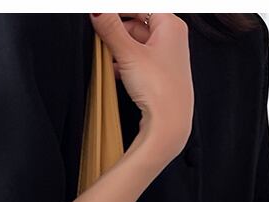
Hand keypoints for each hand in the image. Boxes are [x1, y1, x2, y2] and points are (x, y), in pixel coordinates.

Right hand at [89, 13, 193, 161]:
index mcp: (170, 25)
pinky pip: (138, 60)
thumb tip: (97, 10)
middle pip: (138, 22)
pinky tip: (112, 69)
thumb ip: (111, 29)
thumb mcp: (129, 54)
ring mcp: (166, 57)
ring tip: (103, 52)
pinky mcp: (159, 75)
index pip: (140, 6)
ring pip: (137, 43)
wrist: (169, 123)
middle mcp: (171, 38)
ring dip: (118, 46)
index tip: (101, 14)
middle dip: (117, 27)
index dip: (119, 10)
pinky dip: (124, 61)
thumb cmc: (159, 89)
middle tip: (98, 32)